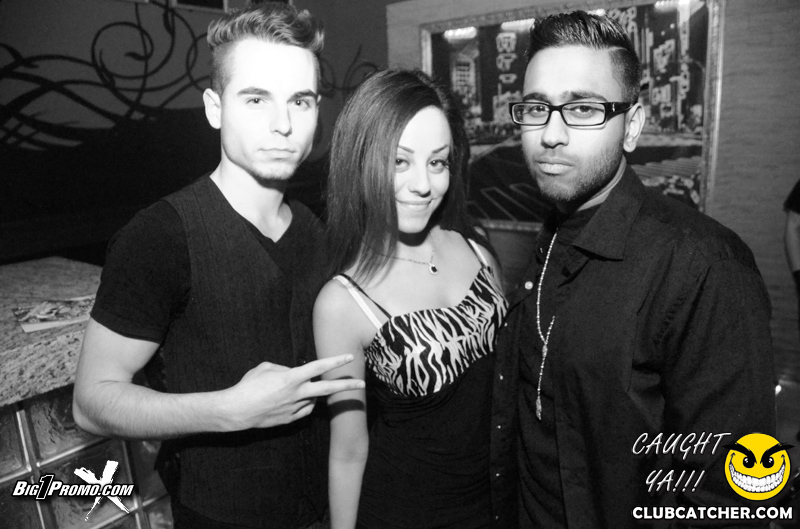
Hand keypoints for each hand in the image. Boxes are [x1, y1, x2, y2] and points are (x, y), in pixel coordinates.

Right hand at [221, 354, 363, 429]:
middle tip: (361, 384)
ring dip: (311, 394)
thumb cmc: (248, 386)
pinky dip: (304, 405)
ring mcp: (294, 408)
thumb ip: (284, 369)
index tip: (349, 357)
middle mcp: (296, 394)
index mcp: (291, 378)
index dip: (335, 361)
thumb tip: (293, 373)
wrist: (236, 411)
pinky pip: (304, 411)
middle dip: (346, 386)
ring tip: (294, 391)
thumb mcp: (265, 368)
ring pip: (313, 400)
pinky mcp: (290, 420)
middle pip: (327, 389)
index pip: (318, 367)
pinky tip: (296, 401)